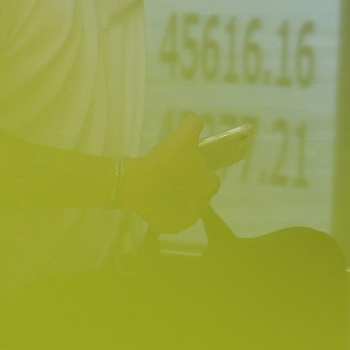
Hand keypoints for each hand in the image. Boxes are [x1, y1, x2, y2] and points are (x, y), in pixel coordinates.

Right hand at [120, 115, 219, 233]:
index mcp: (210, 184)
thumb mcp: (183, 134)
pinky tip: (153, 201)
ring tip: (161, 188)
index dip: (199, 171)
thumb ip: (194, 124)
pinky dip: (163, 212)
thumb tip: (197, 120)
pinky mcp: (169, 228)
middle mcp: (203, 205)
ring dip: (178, 201)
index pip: (211, 178)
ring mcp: (186, 220)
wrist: (139, 183)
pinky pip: (169, 219)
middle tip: (171, 175)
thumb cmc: (166, 159)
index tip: (185, 165)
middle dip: (189, 187)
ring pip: (185, 208)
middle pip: (198, 194)